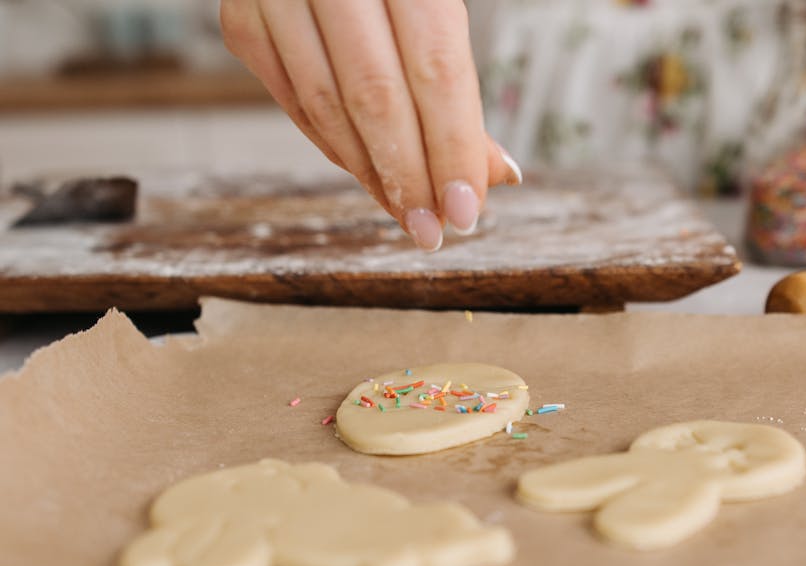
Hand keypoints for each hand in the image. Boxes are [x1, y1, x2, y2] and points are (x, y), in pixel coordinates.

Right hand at [220, 0, 522, 250]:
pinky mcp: (240, 17)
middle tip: (433, 231)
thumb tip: (494, 176)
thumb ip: (456, 82)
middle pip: (376, 95)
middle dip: (410, 176)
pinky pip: (292, 100)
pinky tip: (369, 175)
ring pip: (326, 105)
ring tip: (407, 214)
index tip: (467, 212)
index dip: (452, 147)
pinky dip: (334, 146)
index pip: (434, 69)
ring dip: (371, 173)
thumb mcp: (435, 3)